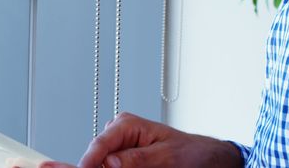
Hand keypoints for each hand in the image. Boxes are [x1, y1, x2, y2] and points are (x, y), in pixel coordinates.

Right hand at [40, 112, 242, 167]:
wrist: (211, 160)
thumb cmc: (194, 153)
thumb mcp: (168, 157)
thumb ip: (138, 158)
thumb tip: (112, 161)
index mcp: (127, 125)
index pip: (99, 146)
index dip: (87, 163)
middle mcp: (119, 136)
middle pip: (94, 158)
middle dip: (89, 167)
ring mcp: (119, 151)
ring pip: (99, 165)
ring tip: (78, 167)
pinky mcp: (122, 162)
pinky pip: (108, 167)